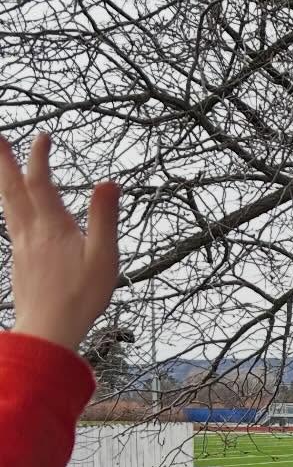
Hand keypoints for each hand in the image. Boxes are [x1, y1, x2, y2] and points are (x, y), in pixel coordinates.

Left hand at [0, 133, 119, 351]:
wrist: (48, 330)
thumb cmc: (81, 296)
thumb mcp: (104, 258)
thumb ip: (104, 219)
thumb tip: (108, 183)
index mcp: (53, 228)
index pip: (41, 183)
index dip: (39, 157)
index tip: (43, 136)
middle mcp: (31, 232)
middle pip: (12, 189)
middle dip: (4, 161)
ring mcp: (22, 246)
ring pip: (7, 205)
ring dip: (3, 180)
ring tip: (0, 164)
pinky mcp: (20, 261)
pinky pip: (11, 223)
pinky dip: (9, 205)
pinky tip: (13, 209)